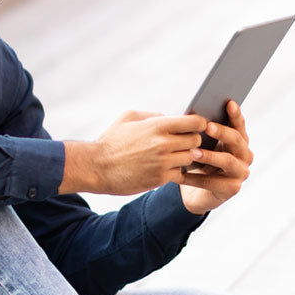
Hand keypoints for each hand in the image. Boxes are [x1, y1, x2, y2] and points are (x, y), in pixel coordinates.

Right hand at [61, 111, 206, 195]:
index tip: (193, 126)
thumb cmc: (111, 141)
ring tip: (172, 155)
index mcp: (157, 125)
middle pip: (196, 140)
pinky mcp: (159, 179)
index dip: (198, 124)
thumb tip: (169, 117)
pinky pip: (179, 173)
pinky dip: (174, 171)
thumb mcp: (128, 117)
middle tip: (182, 142)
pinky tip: (164, 167)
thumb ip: (152, 115)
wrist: (96, 167)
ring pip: (190, 158)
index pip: (195, 122)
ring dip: (184, 157)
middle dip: (191, 141)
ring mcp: (163, 163)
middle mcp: (163, 144)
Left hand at [178, 101, 253, 214]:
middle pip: (236, 140)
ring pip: (227, 161)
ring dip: (210, 156)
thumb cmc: (198, 162)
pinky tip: (181, 175)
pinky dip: (196, 178)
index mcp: (240, 141)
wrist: (195, 192)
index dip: (236, 114)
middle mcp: (245, 155)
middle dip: (222, 132)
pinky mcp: (232, 189)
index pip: (239, 125)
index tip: (229, 103)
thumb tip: (192, 115)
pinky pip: (213, 182)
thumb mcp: (201, 145)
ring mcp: (241, 173)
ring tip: (193, 152)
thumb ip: (202, 132)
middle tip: (208, 126)